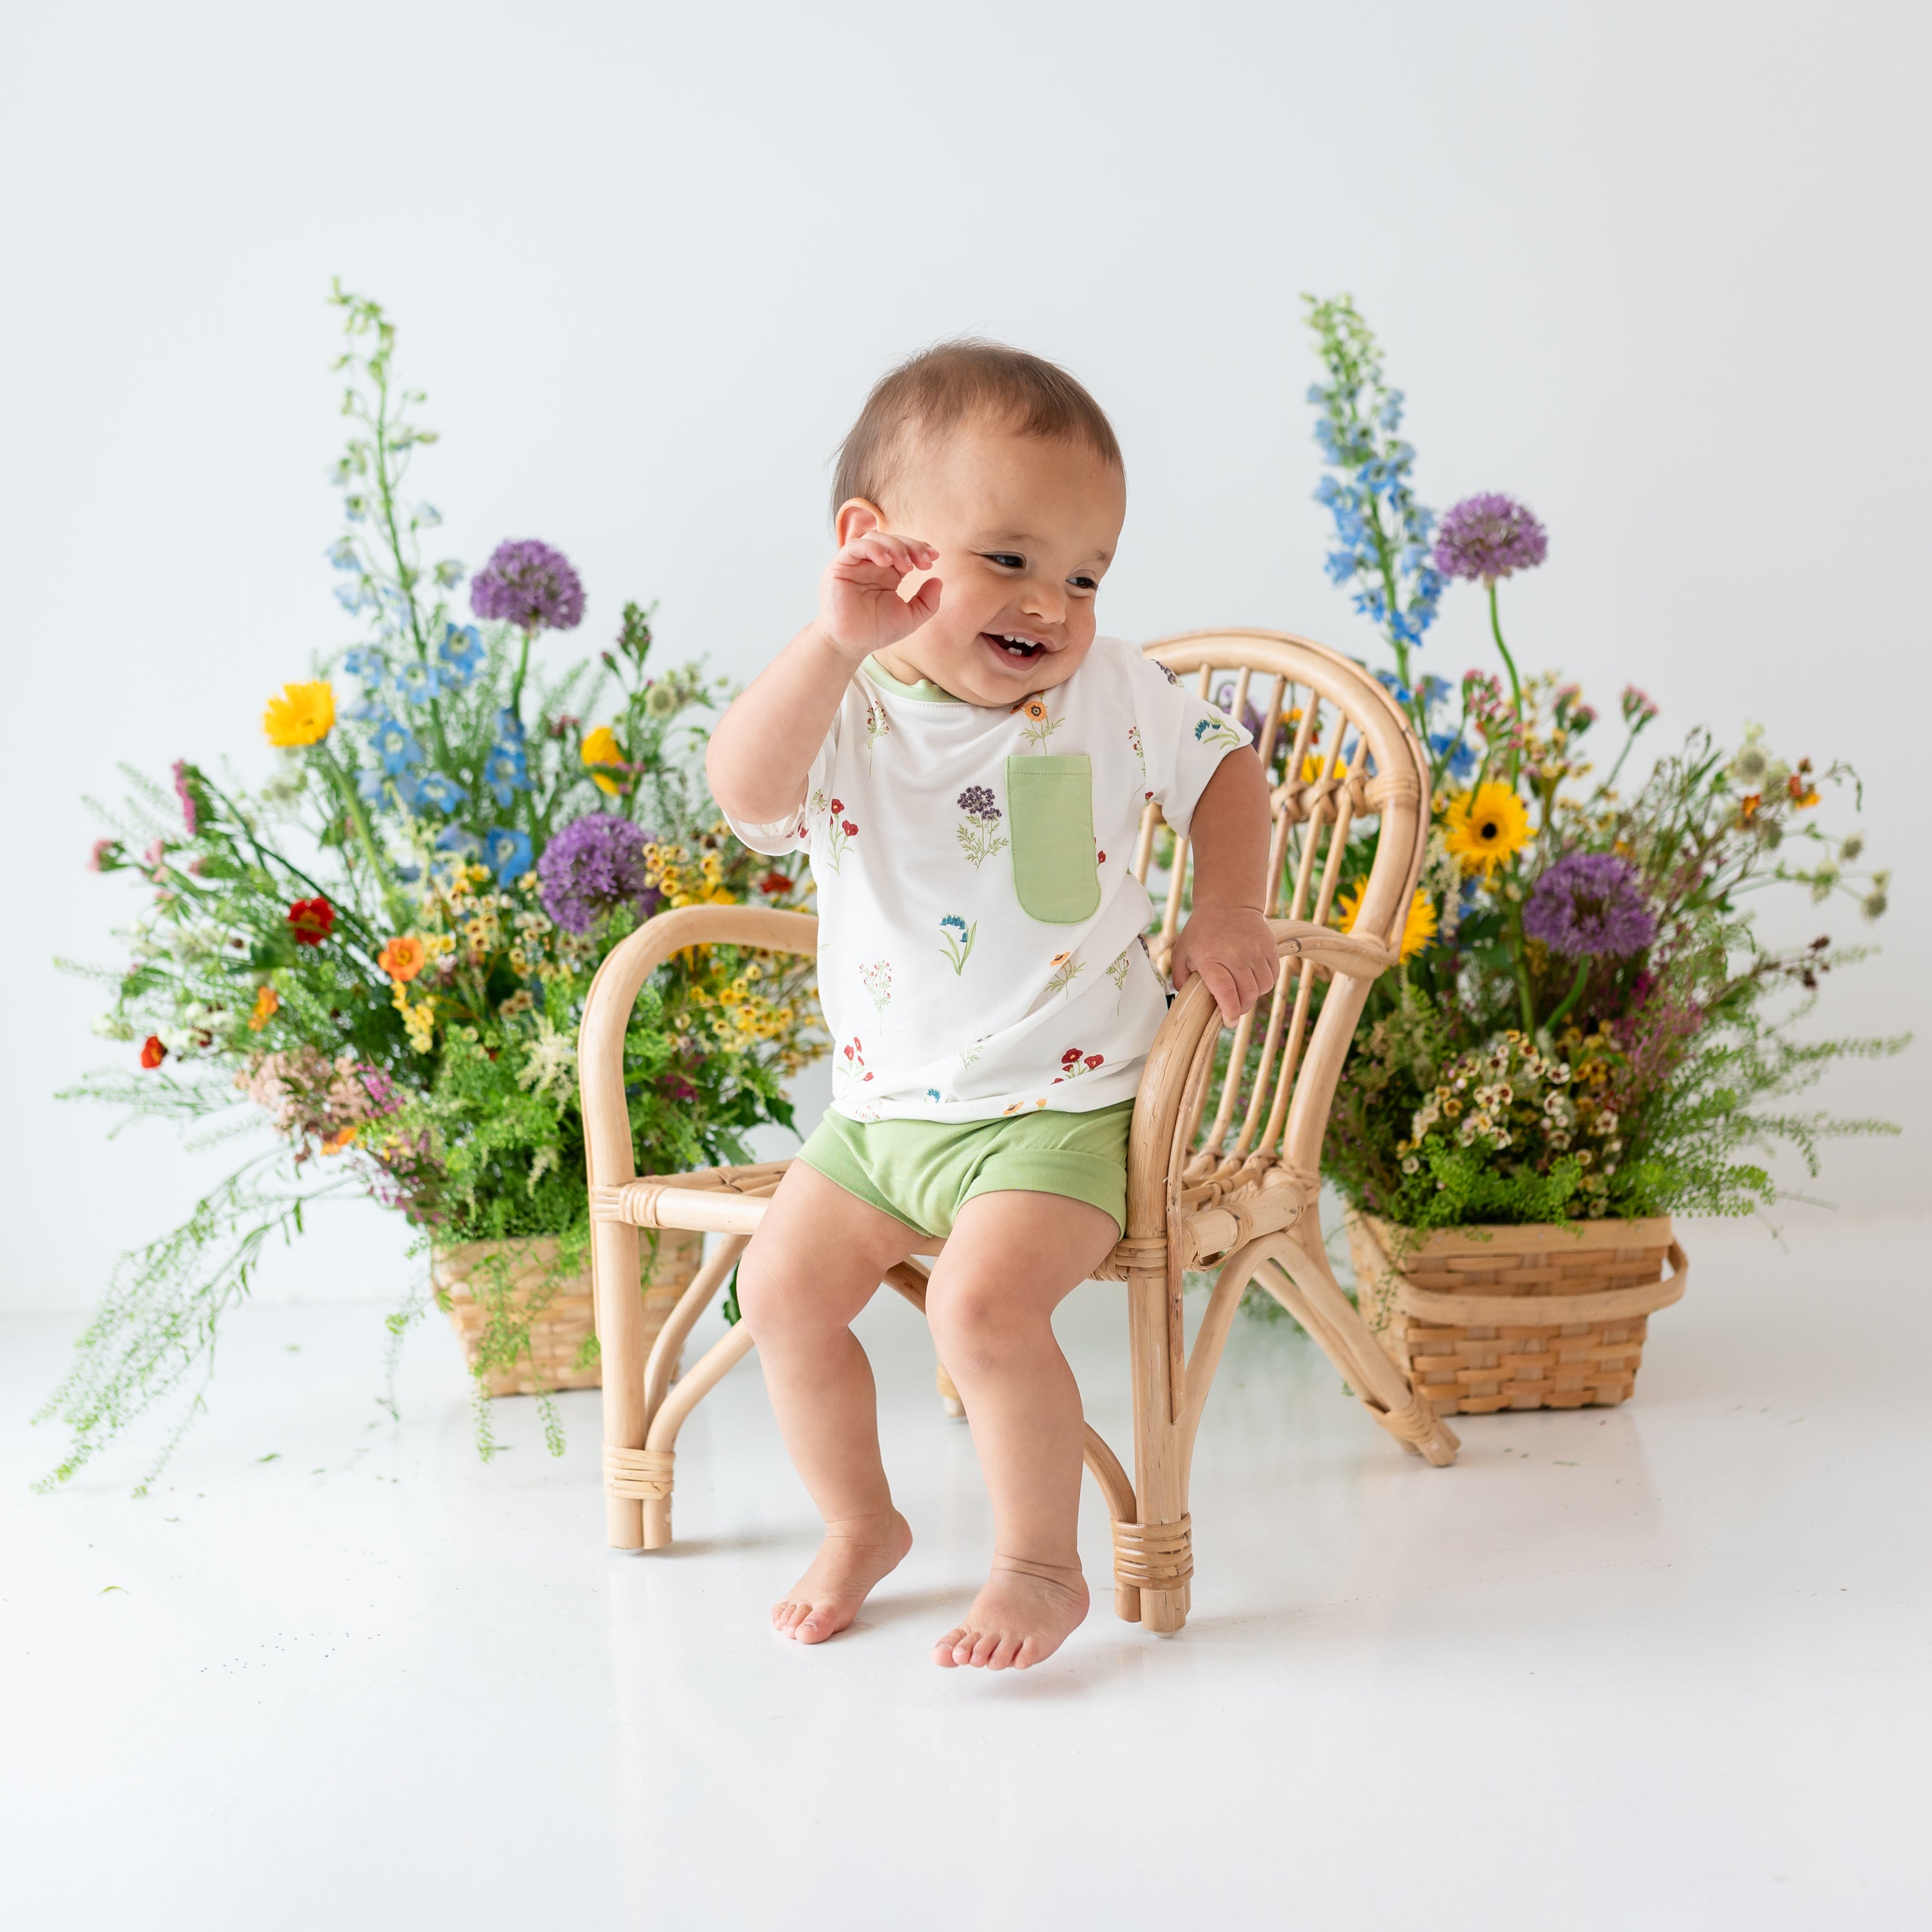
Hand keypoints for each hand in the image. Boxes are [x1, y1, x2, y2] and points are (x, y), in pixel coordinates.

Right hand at [817, 532, 941, 660]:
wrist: (851, 645)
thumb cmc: (876, 632)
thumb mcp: (910, 618)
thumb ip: (927, 602)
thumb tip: (938, 580)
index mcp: (888, 573)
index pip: (904, 549)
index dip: (919, 549)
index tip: (933, 558)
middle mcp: (871, 565)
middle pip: (891, 540)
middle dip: (911, 546)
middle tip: (923, 561)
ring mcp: (855, 564)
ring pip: (874, 538)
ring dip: (894, 547)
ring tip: (906, 565)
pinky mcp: (840, 566)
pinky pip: (854, 547)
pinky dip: (872, 549)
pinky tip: (886, 562)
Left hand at [1171, 904, 1276, 1024]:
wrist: (1228, 902)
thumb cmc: (1202, 930)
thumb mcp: (1182, 951)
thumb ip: (1180, 977)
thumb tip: (1182, 999)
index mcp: (1211, 959)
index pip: (1225, 992)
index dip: (1229, 1011)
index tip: (1228, 1021)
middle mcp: (1236, 956)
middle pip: (1247, 995)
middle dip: (1240, 1008)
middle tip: (1233, 1009)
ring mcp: (1255, 952)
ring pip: (1262, 988)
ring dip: (1253, 995)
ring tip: (1242, 990)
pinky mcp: (1269, 948)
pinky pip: (1272, 976)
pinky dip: (1264, 983)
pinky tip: (1253, 978)